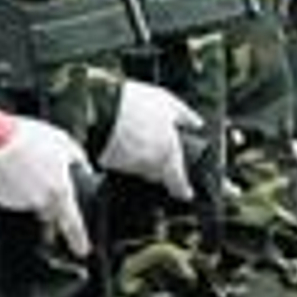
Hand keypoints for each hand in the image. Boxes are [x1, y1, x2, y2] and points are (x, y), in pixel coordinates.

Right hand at [0, 115, 91, 257]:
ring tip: (29, 165)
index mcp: (59, 191)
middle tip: (46, 182)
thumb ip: (79, 160)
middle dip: (51, 205)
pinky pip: (14, 197)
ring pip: (31, 203)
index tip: (83, 250)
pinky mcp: (1, 199)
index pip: (72, 224)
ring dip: (32, 191)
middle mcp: (38, 202)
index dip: (78, 240)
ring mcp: (17, 203)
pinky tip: (15, 169)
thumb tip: (85, 169)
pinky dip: (16, 188)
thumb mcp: (65, 144)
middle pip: (49, 213)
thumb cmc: (31, 139)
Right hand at [99, 80, 202, 201]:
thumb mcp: (168, 103)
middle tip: (158, 147)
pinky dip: (124, 155)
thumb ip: (185, 116)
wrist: (100, 106)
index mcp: (168, 153)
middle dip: (160, 166)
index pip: (178, 182)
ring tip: (137, 134)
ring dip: (141, 158)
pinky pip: (122, 164)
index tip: (186, 193)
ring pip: (139, 169)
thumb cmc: (136, 105)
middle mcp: (148, 165)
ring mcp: (127, 166)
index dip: (183, 190)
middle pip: (157, 174)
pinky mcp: (109, 163)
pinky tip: (122, 138)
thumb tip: (196, 123)